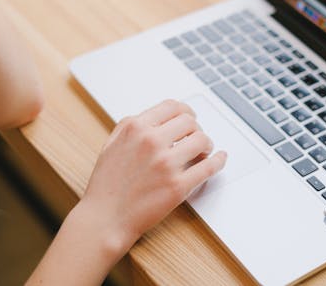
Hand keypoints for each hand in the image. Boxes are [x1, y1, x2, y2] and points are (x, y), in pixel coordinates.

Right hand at [27, 101, 226, 285]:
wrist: (105, 218)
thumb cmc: (107, 184)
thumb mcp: (112, 144)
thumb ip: (132, 125)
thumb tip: (158, 117)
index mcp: (135, 128)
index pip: (172, 107)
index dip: (185, 111)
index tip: (190, 117)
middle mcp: (151, 141)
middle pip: (190, 121)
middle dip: (196, 128)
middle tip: (195, 138)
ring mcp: (166, 164)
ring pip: (202, 140)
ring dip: (207, 144)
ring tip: (203, 152)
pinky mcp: (178, 186)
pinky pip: (209, 167)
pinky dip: (219, 161)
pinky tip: (219, 159)